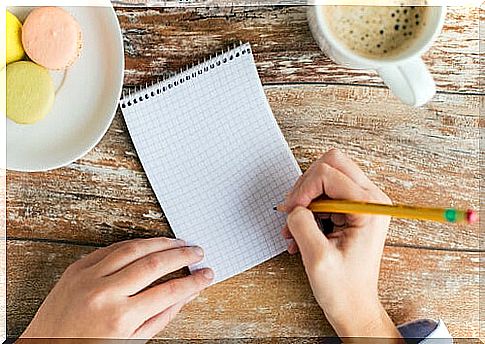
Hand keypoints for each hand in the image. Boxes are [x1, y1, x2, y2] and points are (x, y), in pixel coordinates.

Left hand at [20, 238, 213, 340]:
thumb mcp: (131, 341)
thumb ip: (161, 317)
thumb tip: (186, 295)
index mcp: (121, 318)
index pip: (169, 292)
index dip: (193, 281)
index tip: (206, 275)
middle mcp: (105, 293)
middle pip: (155, 263)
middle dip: (182, 255)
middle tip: (198, 252)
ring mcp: (89, 277)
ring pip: (134, 248)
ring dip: (161, 243)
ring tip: (178, 243)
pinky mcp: (77, 267)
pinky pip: (112, 248)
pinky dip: (135, 244)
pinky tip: (149, 244)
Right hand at [279, 149, 401, 339]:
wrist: (354, 306)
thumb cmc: (344, 289)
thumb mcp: (317, 257)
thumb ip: (302, 223)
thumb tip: (293, 206)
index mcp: (369, 207)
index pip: (328, 173)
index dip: (303, 190)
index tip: (291, 212)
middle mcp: (370, 199)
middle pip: (331, 164)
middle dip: (305, 186)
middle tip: (293, 212)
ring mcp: (362, 203)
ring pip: (325, 176)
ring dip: (304, 200)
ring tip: (294, 229)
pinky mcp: (352, 210)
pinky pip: (324, 194)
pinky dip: (308, 209)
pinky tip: (300, 232)